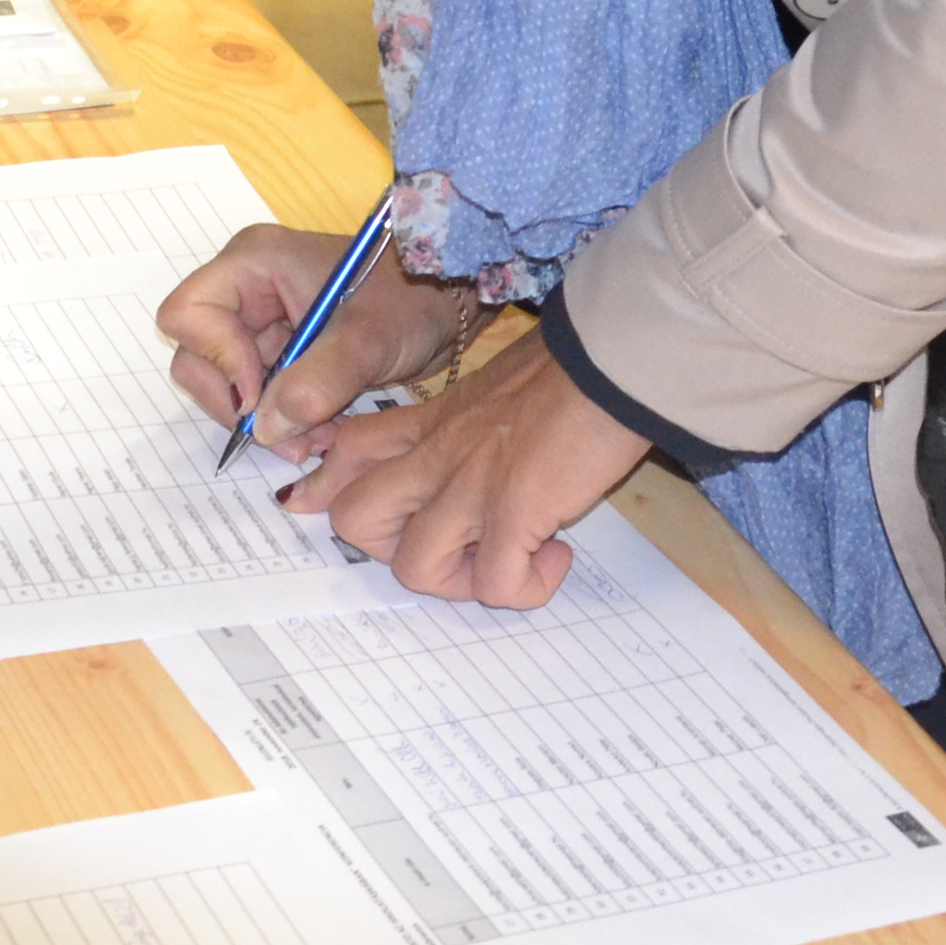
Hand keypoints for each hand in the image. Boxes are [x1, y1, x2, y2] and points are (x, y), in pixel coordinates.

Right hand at [160, 223, 474, 458]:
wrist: (450, 302)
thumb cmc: (411, 299)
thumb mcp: (366, 340)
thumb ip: (314, 383)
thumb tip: (264, 429)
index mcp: (252, 264)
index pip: (188, 314)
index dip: (215, 359)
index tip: (261, 395)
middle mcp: (247, 292)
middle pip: (198, 357)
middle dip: (241, 405)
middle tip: (290, 438)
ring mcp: (263, 325)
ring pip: (230, 386)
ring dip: (267, 422)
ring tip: (317, 439)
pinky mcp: (283, 355)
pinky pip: (262, 398)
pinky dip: (285, 424)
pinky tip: (322, 432)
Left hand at [280, 331, 652, 606]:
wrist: (614, 356)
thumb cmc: (570, 366)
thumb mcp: (497, 385)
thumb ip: (474, 420)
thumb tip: (491, 451)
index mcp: (432, 420)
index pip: (347, 450)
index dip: (331, 488)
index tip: (335, 509)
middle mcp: (438, 454)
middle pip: (356, 521)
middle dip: (394, 551)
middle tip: (454, 544)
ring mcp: (471, 484)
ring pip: (414, 568)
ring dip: (463, 582)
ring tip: (511, 558)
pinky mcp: (515, 511)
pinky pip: (495, 585)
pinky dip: (525, 588)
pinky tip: (554, 556)